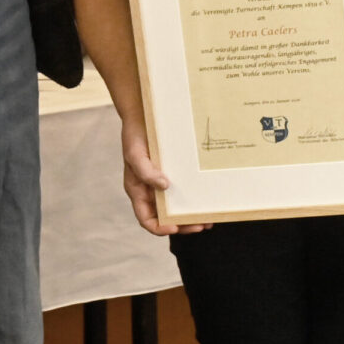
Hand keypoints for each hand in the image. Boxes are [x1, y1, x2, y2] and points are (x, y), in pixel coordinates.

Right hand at [121, 117, 208, 235]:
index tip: (175, 228)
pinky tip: (206, 200)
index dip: (160, 228)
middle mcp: (150, 191)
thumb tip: (164, 186)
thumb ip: (146, 171)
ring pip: (177, 208)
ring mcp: (163, 183)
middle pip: (166, 218)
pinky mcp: (174, 174)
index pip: (146, 219)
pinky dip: (194, 199)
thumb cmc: (135, 135)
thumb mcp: (135, 153)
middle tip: (201, 225)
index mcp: (138, 191)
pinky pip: (184, 192)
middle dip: (183, 224)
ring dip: (191, 216)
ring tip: (209, 219)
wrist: (143, 115)